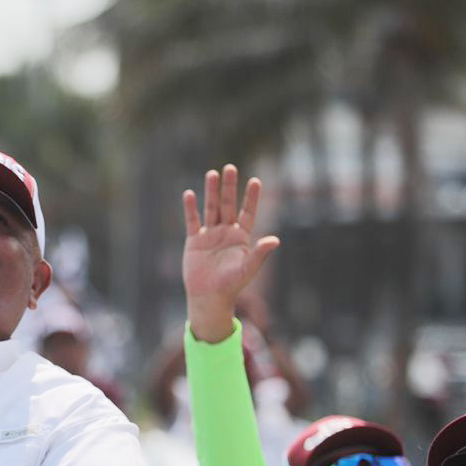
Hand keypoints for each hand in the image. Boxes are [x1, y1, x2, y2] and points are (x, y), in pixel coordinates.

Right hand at [181, 164, 278, 343]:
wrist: (209, 298)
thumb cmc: (232, 285)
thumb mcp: (248, 268)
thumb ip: (260, 253)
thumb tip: (275, 240)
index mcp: (241, 238)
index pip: (248, 212)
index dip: (251, 198)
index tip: (255, 181)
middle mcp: (226, 232)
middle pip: (228, 205)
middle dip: (230, 187)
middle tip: (231, 167)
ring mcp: (210, 235)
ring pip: (211, 209)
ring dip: (212, 192)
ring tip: (212, 173)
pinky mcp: (194, 241)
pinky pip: (192, 221)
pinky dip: (190, 208)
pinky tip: (189, 194)